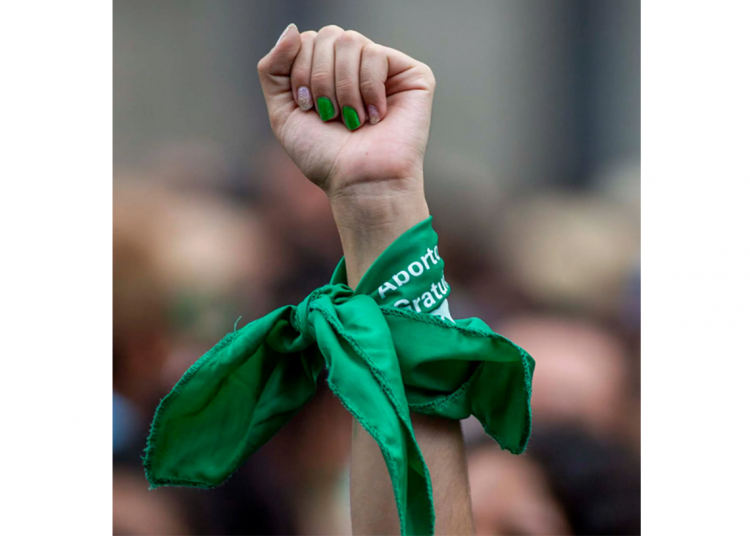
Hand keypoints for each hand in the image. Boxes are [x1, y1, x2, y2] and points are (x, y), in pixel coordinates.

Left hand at [257, 24, 434, 206]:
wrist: (358, 182)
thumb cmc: (324, 156)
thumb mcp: (283, 112)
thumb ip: (273, 68)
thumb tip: (292, 28)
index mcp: (329, 72)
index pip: (306, 40)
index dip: (300, 71)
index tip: (307, 108)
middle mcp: (357, 66)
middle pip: (327, 35)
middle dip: (319, 78)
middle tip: (330, 115)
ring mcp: (386, 69)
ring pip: (350, 41)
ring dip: (342, 88)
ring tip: (353, 121)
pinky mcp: (412, 75)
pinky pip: (376, 54)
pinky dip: (367, 89)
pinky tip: (375, 117)